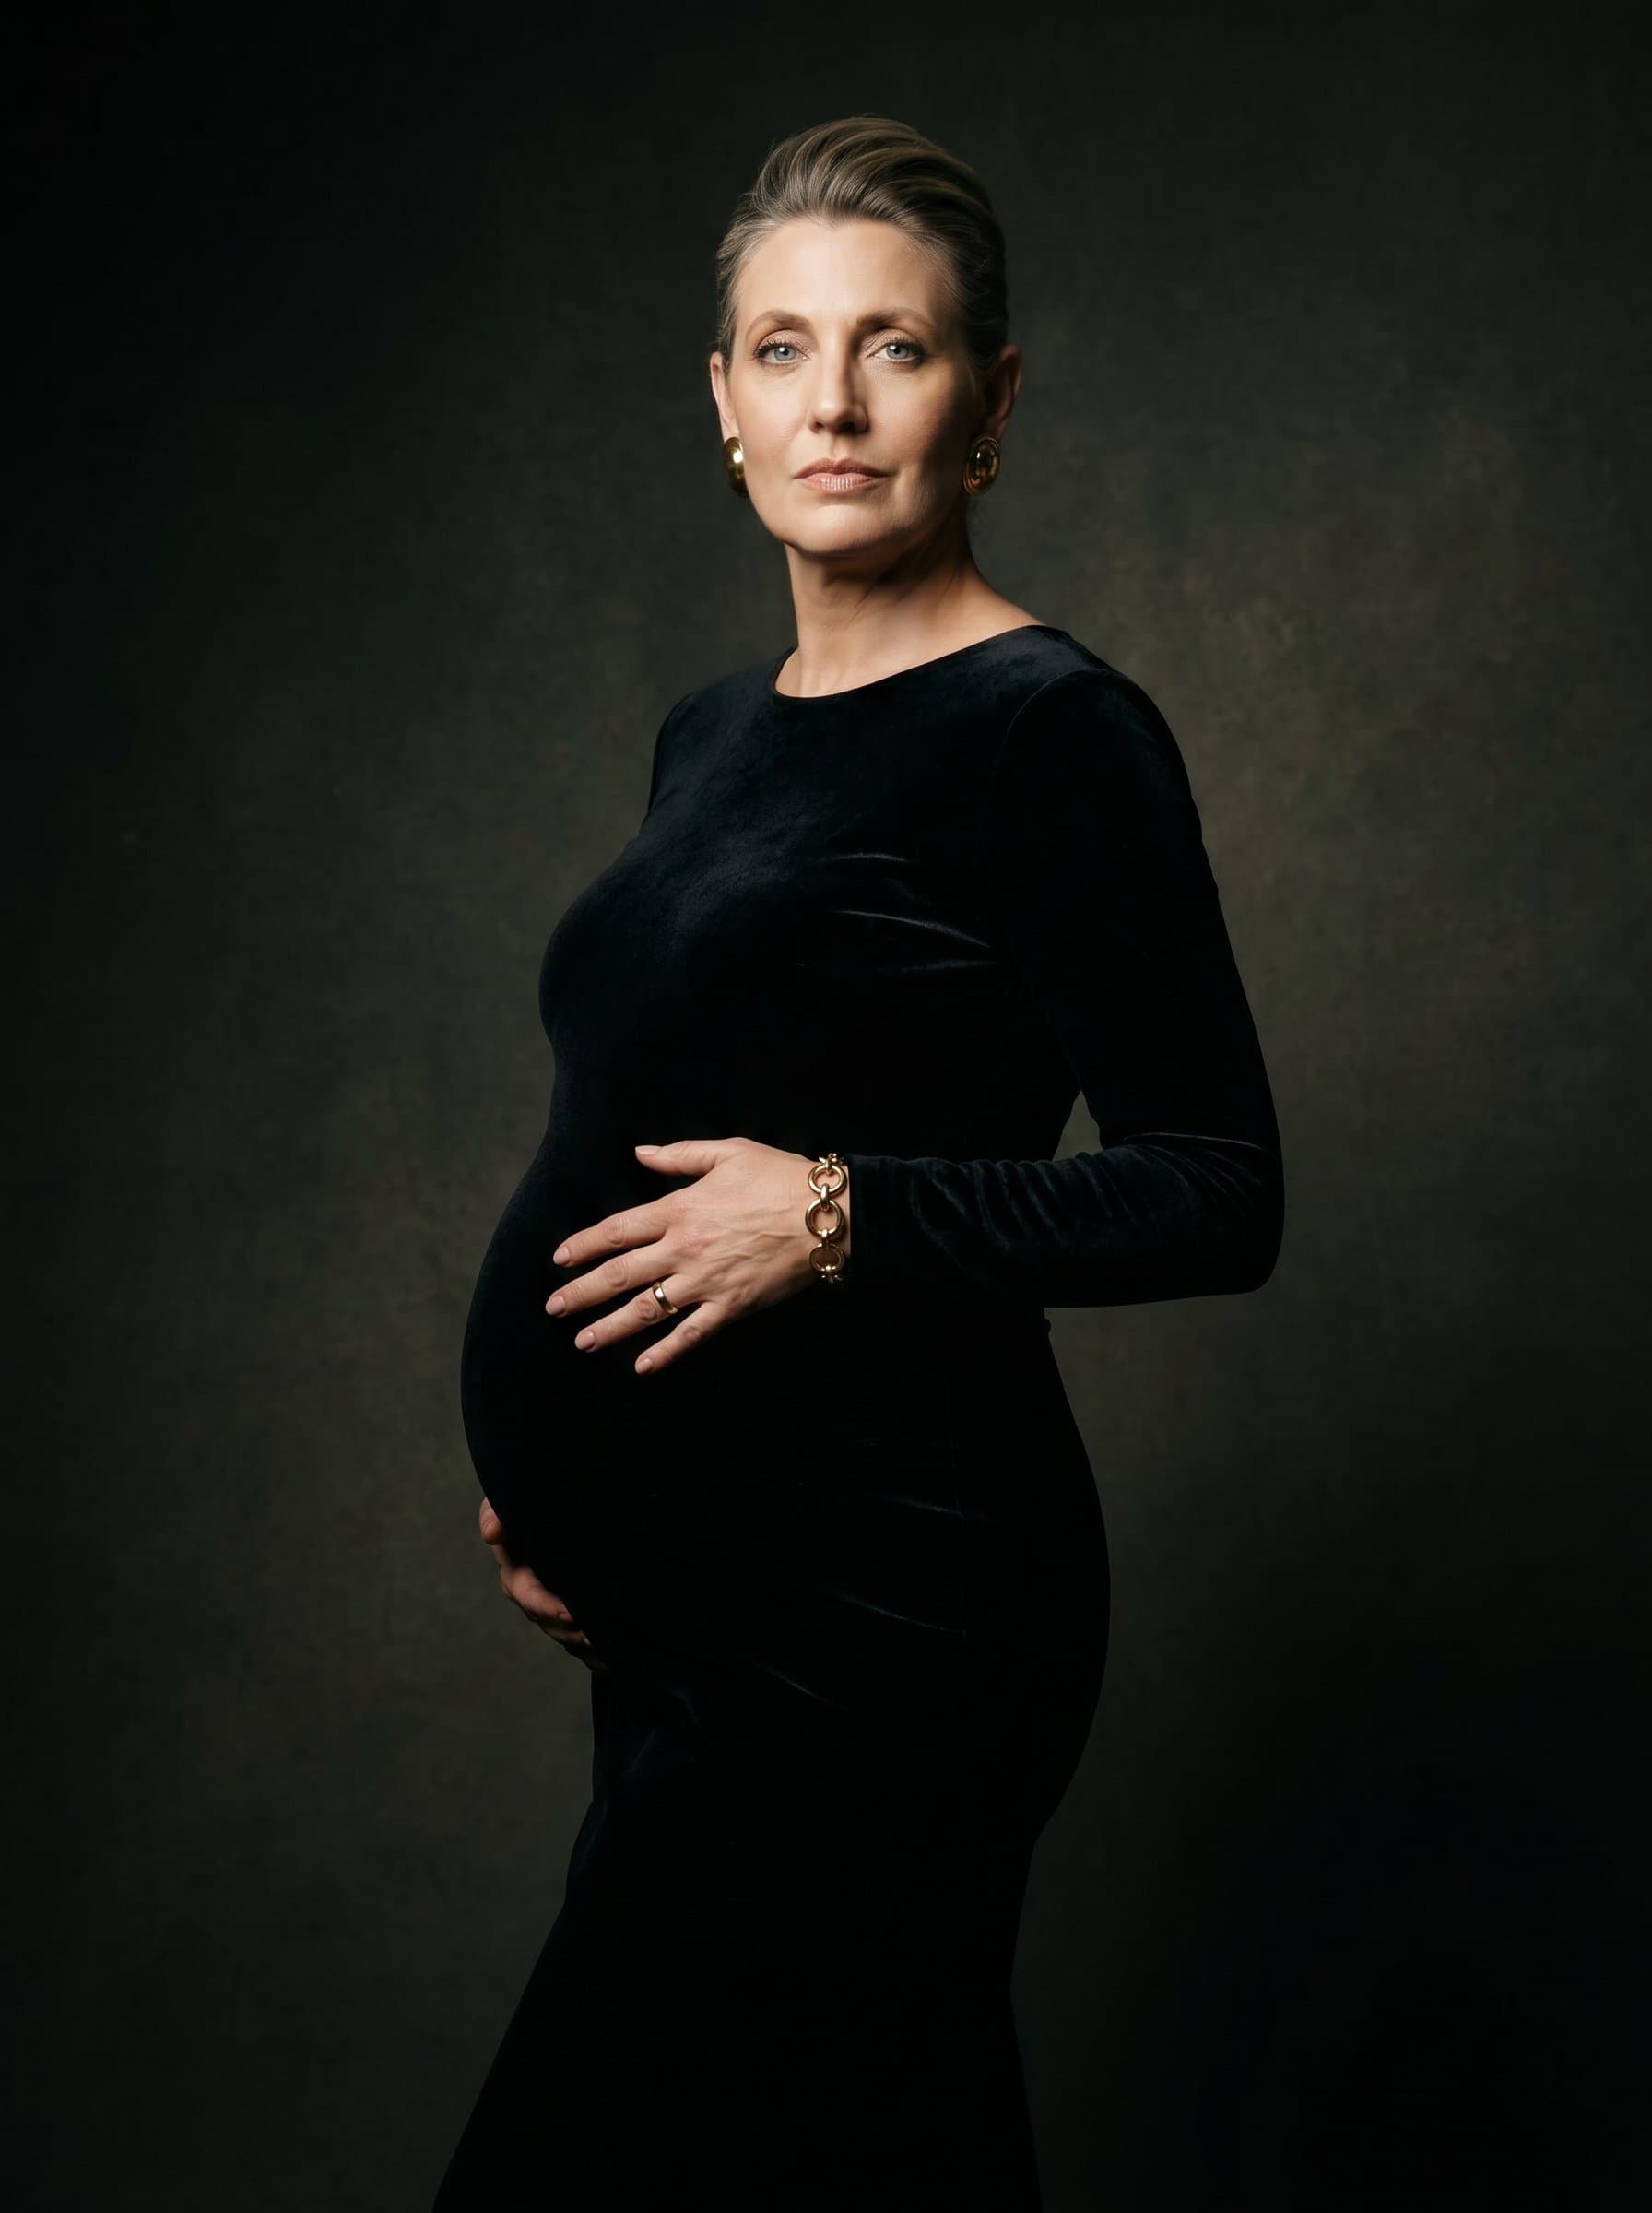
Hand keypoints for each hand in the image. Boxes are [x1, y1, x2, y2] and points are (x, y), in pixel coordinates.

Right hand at [477, 1495, 607, 1671]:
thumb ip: (495, 1513)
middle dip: (573, 1632)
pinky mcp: (575, 1609)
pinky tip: (615, 1655)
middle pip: (551, 1623)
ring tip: (610, 1649)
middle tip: (597, 1637)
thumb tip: (491, 1533)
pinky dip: (596, 1650)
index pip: (530, 1597)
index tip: (570, 1613)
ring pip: (568, 1634)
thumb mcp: (506, 1503)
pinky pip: (583, 1636)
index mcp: (517, 1574)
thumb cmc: (526, 1502)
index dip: (548, 1608)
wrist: (555, 1505)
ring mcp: (555, 1605)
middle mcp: (535, 1595)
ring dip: (586, 1646)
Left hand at [544, 1136, 849, 1375]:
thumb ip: (680, 1156)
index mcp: (680, 1209)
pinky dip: (666, 1353)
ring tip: (584, 1341)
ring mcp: (706, 1282)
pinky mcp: (732, 1306)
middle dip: (582, 1292)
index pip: (618, 1231)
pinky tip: (642, 1367)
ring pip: (647, 1310)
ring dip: (611, 1327)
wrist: (828, 1216)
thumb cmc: (780, 1178)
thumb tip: (640, 1154)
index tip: (560, 1258)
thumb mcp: (729, 1152)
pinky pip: (692, 1335)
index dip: (584, 1245)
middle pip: (621, 1274)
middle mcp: (684, 1249)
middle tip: (554, 1307)